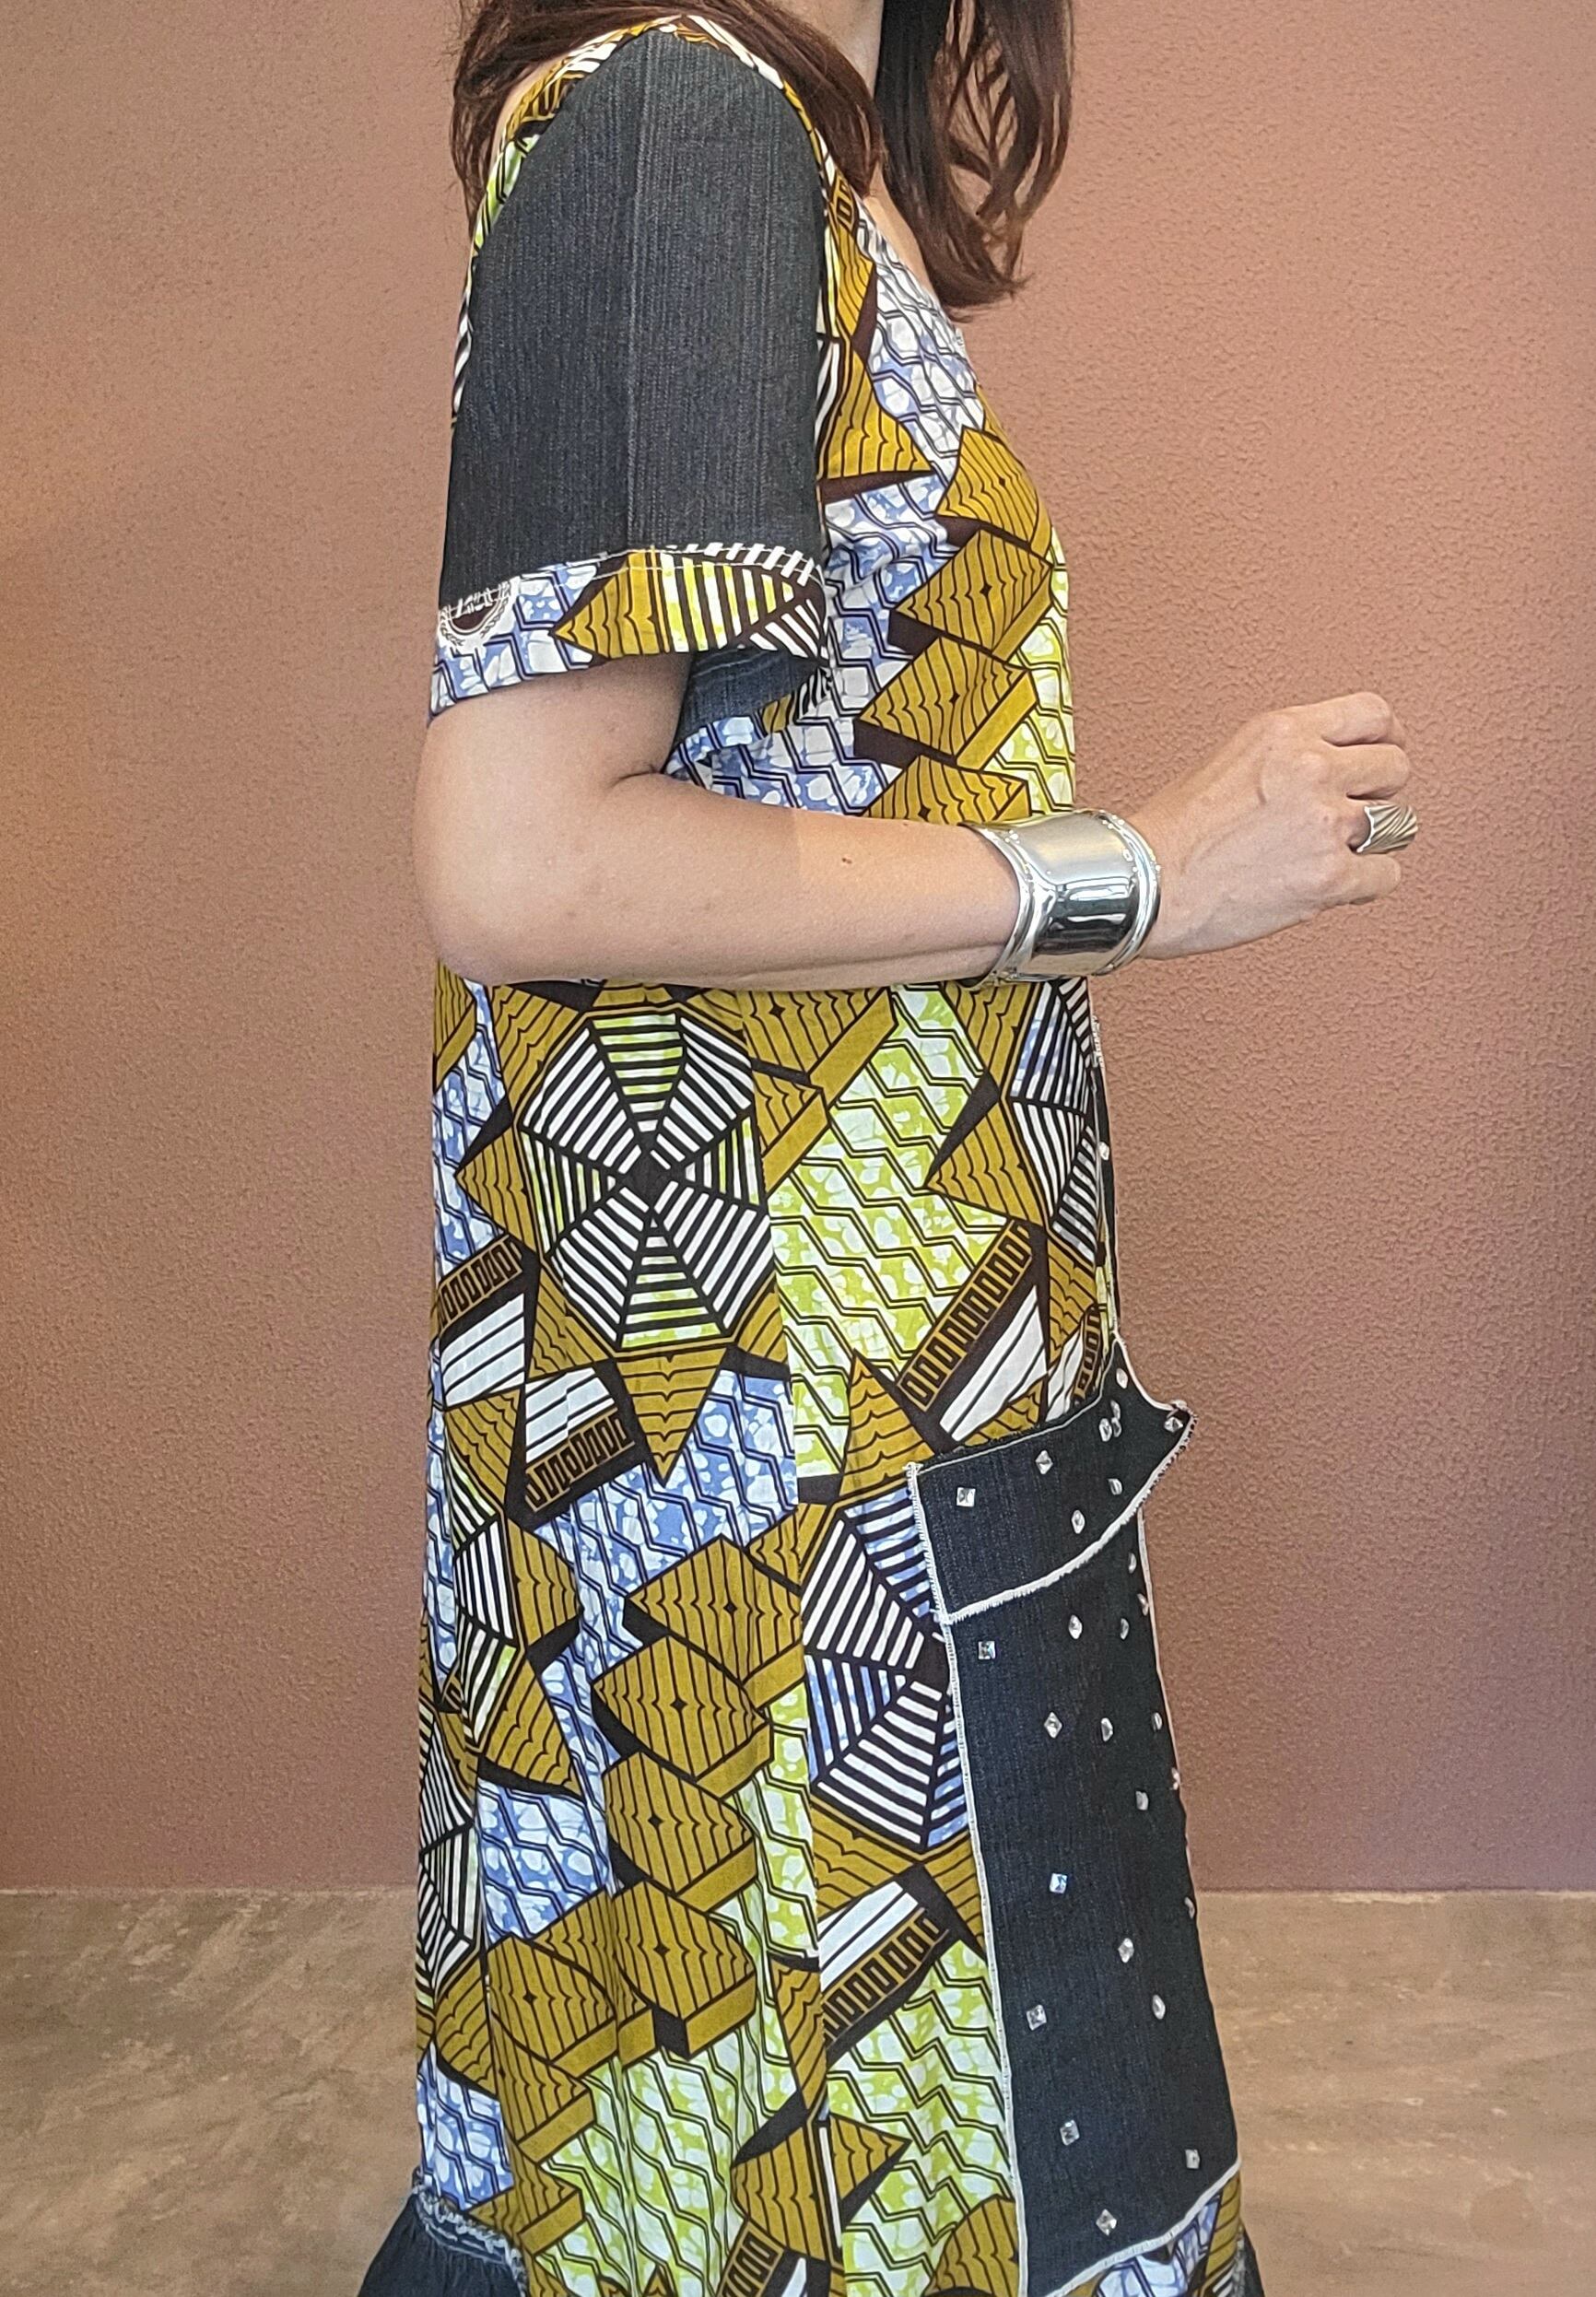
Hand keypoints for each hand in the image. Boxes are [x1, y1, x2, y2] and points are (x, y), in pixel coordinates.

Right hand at [1123, 691, 1411, 959]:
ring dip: (1374, 840)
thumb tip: (1328, 767)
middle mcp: (1311, 769)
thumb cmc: (1171, 835)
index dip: (1385, 737)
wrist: (1144, 885)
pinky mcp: (1331, 877)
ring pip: (1399, 823)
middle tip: (1357, 809)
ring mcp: (1326, 824)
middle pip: (1395, 767)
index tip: (1383, 751)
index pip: (1372, 714)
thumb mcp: (1230, 760)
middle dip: (1379, 791)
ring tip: (1340, 851)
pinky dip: (1366, 884)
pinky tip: (1338, 885)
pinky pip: (1386, 875)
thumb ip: (1286, 754)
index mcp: (1284, 732)